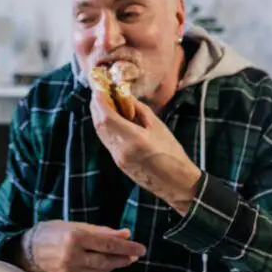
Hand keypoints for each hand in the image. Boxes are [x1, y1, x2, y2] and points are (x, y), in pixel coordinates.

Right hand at [24, 220, 145, 271]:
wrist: (28, 250)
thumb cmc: (52, 232)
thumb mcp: (75, 225)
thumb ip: (100, 231)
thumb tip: (125, 234)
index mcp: (75, 238)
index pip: (107, 244)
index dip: (127, 247)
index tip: (141, 247)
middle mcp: (73, 256)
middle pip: (106, 260)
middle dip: (124, 258)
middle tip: (136, 255)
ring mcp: (71, 271)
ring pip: (101, 271)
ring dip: (114, 265)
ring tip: (123, 259)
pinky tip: (106, 266)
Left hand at [90, 92, 201, 213]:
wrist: (175, 183)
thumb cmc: (172, 152)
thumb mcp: (158, 127)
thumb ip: (139, 110)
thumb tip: (124, 96)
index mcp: (133, 139)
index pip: (106, 117)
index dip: (99, 101)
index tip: (98, 88)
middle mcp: (121, 149)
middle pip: (99, 125)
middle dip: (96, 107)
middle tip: (99, 92)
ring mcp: (117, 158)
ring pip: (100, 133)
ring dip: (98, 117)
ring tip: (103, 102)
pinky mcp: (118, 163)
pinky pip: (106, 141)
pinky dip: (104, 128)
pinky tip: (109, 119)